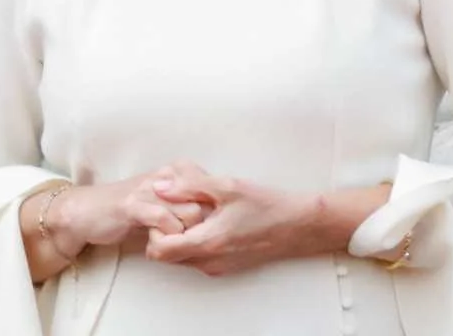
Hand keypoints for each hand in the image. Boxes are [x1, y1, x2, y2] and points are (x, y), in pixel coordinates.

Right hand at [50, 170, 209, 256]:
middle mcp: (163, 177)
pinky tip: (155, 242)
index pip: (210, 190)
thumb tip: (215, 218)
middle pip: (205, 204)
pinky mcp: (133, 205)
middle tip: (184, 241)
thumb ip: (184, 204)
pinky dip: (167, 237)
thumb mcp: (159, 201)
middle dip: (200, 228)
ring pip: (190, 213)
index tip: (198, 230)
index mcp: (171, 173)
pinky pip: (165, 221)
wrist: (85, 212)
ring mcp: (148, 190)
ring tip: (169, 242)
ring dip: (184, 235)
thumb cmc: (126, 210)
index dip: (210, 215)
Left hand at [143, 165, 315, 275]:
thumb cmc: (266, 205)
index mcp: (208, 243)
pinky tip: (206, 220)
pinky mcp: (225, 266)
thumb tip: (159, 186)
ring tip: (192, 211)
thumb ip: (189, 186)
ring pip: (179, 258)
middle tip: (175, 208)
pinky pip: (196, 258)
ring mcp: (218, 267)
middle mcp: (210, 262)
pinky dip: (192, 241)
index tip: (165, 209)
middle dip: (162, 232)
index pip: (159, 251)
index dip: (153, 229)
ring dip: (177, 237)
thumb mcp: (227, 186)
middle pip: (165, 256)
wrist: (299, 226)